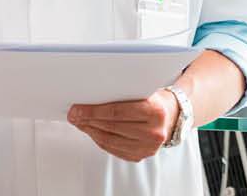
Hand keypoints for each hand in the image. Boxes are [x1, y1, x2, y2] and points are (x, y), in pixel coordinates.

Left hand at [66, 89, 180, 161]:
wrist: (172, 116)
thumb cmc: (154, 100)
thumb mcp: (143, 90)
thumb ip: (122, 92)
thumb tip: (90, 95)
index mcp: (155, 111)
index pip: (116, 112)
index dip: (93, 111)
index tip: (77, 109)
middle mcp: (154, 132)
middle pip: (111, 127)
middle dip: (88, 121)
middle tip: (74, 115)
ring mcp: (148, 147)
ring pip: (110, 141)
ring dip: (91, 131)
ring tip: (80, 123)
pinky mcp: (141, 156)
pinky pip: (114, 150)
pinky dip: (99, 140)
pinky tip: (92, 132)